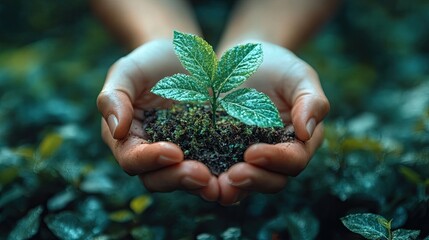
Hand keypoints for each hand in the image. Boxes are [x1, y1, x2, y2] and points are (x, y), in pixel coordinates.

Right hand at [96, 39, 218, 200]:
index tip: (173, 151)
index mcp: (128, 139)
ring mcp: (181, 156)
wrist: (183, 56)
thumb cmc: (150, 63)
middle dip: (178, 178)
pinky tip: (238, 172)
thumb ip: (113, 98)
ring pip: (186, 181)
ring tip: (220, 183)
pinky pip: (213, 169)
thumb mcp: (127, 72)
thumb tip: (117, 130)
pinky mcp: (206, 152)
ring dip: (202, 186)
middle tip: (201, 174)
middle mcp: (152, 155)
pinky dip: (223, 176)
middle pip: (158, 178)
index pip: (132, 158)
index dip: (150, 160)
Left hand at [217, 42, 329, 204]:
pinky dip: (211, 178)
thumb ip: (311, 102)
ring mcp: (248, 157)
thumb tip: (307, 133)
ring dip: (232, 189)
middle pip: (272, 180)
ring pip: (245, 184)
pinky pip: (219, 171)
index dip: (276, 160)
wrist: (244, 58)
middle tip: (232, 175)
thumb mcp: (299, 77)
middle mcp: (275, 156)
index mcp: (298, 141)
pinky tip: (196, 174)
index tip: (253, 152)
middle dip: (254, 180)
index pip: (294, 160)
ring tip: (214, 185)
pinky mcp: (223, 153)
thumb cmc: (278, 66)